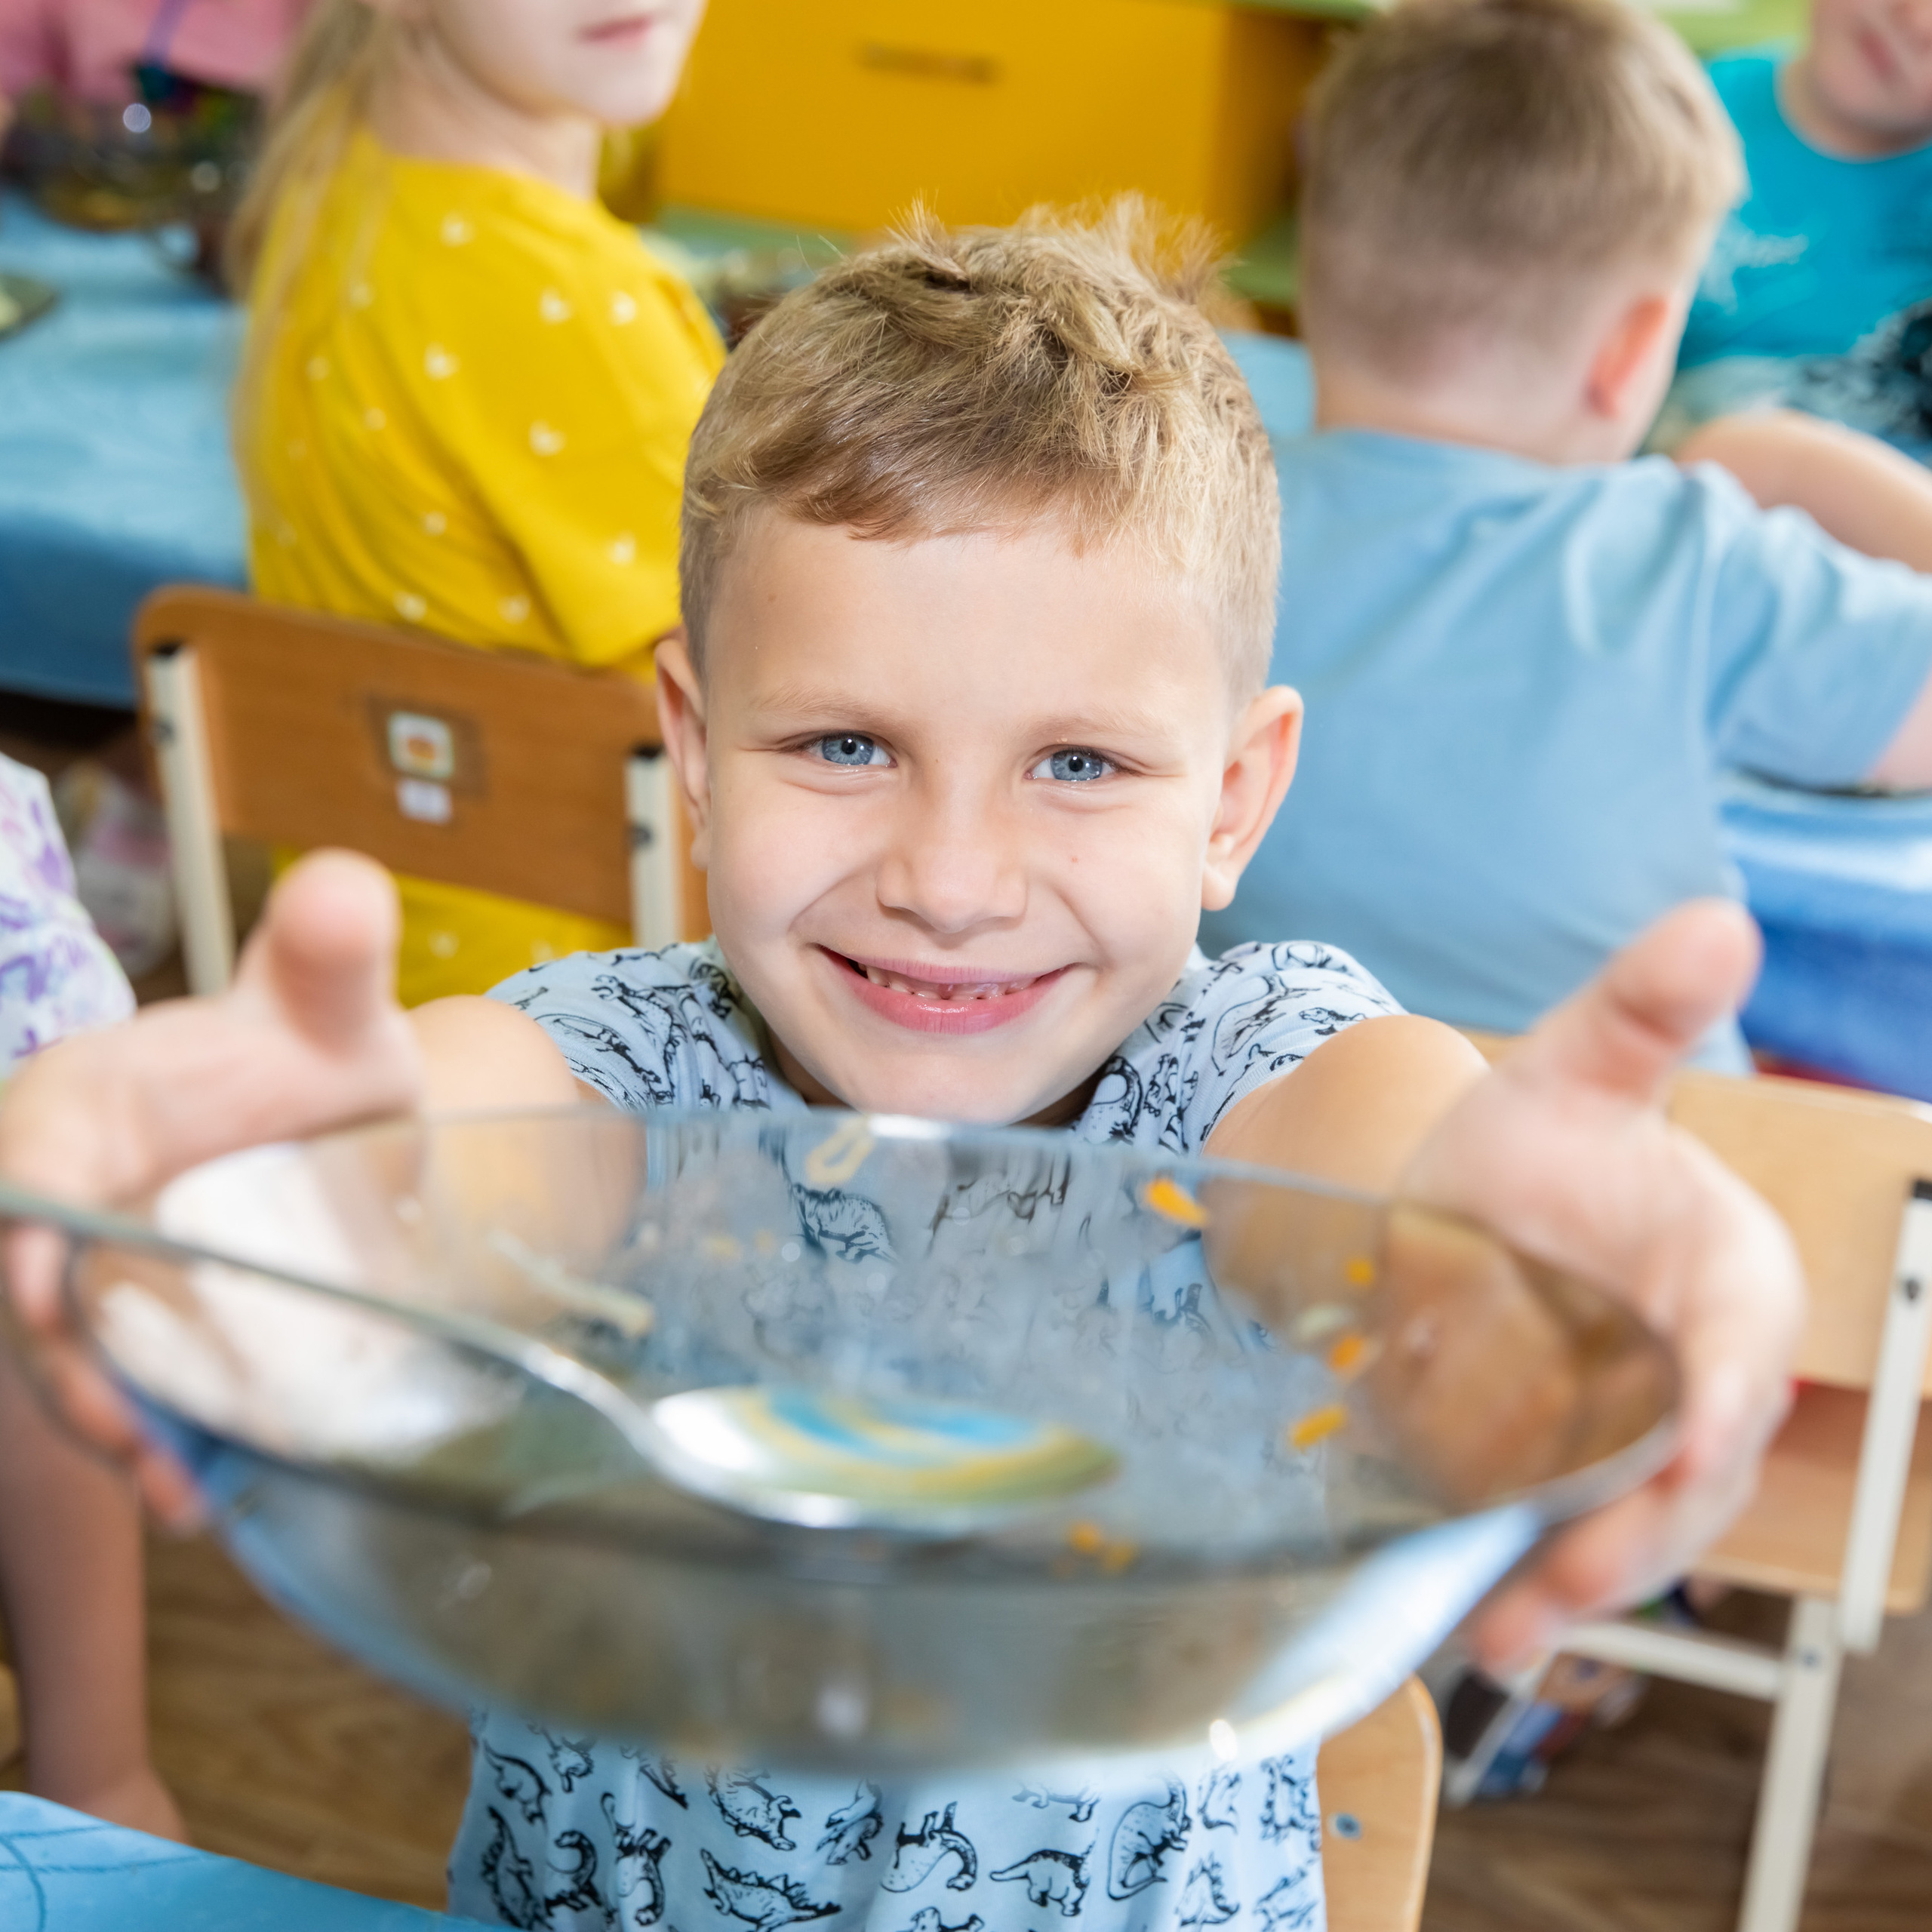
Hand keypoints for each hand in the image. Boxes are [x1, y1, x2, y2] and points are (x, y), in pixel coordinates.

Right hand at [0, 853, 420, 1522]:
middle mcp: (73, 1201)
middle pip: (40, 1294)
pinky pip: (136, 1396)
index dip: (26, 1229)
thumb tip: (342, 890)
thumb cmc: (308, 1044)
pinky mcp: (153, 1334)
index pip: (27, 1167)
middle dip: (73, 1369)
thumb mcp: (326, 999)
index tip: (45, 1292)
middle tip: (142, 1442)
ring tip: (185, 1497)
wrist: (335, 1113)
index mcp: (84, 1108)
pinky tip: (210, 1497)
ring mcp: (107, 1278)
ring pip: (82, 1362)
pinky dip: (163, 1448)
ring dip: (122, 1431)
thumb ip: (329, 947)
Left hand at [1400, 899, 1804, 1667]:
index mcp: (1734, 1275)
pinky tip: (1478, 1627)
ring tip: (1501, 1630)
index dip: (1723, 1398)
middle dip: (1635, 1526)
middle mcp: (1706, 1373)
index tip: (1694, 1442)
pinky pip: (1573, 1543)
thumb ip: (1639, 1013)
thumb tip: (1720, 918)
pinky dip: (1532, 1588)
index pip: (1745, 1348)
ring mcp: (1646, 1440)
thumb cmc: (1533, 1136)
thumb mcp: (1570, 1071)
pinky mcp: (1585, 1480)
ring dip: (1577, 1583)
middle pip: (1692, 1470)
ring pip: (1635, 1527)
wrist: (1460, 1205)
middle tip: (1558, 1574)